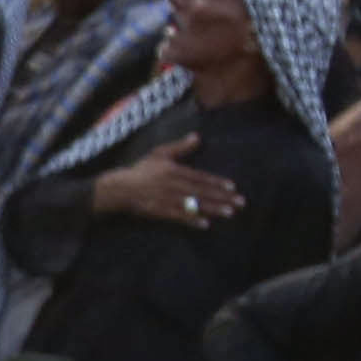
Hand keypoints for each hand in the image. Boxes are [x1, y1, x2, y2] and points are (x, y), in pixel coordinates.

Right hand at [94, 151, 242, 229]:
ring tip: (230, 213)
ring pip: (194, 205)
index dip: (217, 183)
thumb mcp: (159, 154)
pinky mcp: (160, 211)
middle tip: (240, 203)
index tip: (233, 187)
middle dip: (222, 198)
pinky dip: (192, 220)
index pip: (200, 178)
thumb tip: (198, 136)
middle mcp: (174, 185)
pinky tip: (205, 224)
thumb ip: (180, 147)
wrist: (120, 188)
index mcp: (175, 171)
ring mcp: (167, 199)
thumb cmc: (140, 170)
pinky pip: (179, 217)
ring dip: (213, 209)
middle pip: (202, 192)